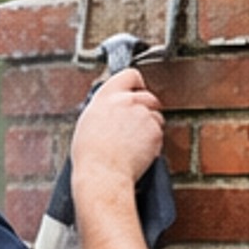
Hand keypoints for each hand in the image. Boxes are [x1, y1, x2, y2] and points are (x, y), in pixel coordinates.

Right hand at [71, 68, 163, 186]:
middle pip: (147, 95)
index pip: (129, 75)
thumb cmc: (91, 155)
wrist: (103, 173)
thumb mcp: (89, 122)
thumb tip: (112, 109)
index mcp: (107, 96)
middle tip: (137, 123)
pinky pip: (159, 132)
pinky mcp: (155, 131)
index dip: (136, 83)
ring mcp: (143, 115)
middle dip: (146, 107)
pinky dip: (153, 141)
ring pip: (156, 115)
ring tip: (134, 142)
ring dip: (150, 125)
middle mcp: (127, 101)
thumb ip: (104, 108)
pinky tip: (139, 151)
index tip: (137, 90)